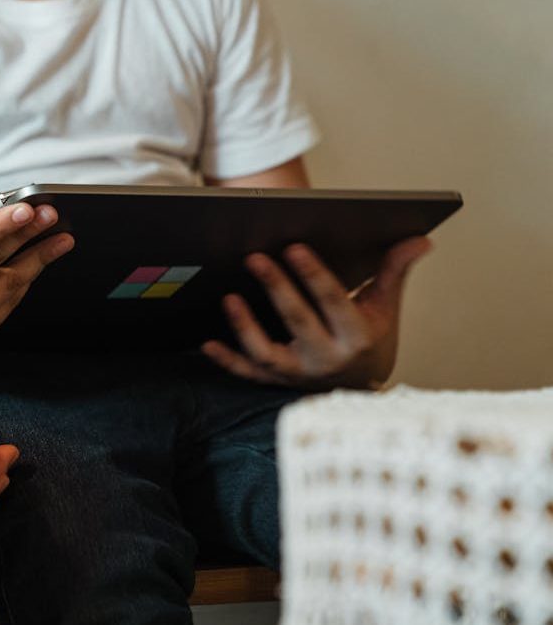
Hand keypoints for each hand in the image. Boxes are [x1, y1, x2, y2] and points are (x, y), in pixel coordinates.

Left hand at [201, 237, 432, 389]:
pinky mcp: (275, 381)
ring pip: (267, 352)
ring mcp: (297, 373)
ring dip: (245, 327)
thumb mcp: (385, 307)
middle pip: (297, 321)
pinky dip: (227, 360)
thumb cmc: (371, 338)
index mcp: (355, 337)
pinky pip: (247, 372)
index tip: (295, 247)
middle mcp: (325, 358)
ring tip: (229, 297)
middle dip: (277, 289)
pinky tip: (206, 343)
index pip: (333, 302)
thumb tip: (421, 239)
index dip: (314, 276)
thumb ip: (394, 271)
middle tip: (255, 257)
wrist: (360, 388)